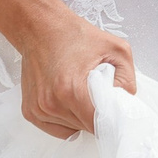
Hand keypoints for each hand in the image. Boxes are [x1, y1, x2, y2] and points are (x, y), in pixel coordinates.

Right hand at [12, 0, 136, 138]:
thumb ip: (127, 79)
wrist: (40, 28)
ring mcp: (38, 109)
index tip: (116, 111)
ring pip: (72, 130)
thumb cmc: (75, 35)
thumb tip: (127, 102)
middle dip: (97, 116)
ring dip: (81, 118)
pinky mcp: (30, 111)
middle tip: (98, 94)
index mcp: (72, 89)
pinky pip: (56, 129)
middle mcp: (52, 103)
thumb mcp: (116, 49)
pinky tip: (69, 100)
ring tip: (80, 92)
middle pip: (86, 128)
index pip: (99, 124)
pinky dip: (67, 120)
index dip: (112, 119)